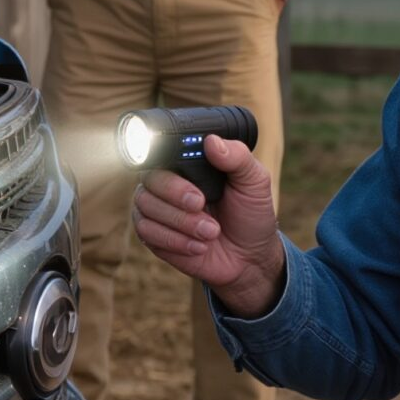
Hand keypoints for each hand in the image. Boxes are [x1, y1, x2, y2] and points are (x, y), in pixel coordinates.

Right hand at [130, 135, 284, 317]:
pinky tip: (199, 247)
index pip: (163, 153)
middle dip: (176, 195)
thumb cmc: (251, 215)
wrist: (249, 258)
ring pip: (145, 207)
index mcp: (189, 165)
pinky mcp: (154, 236)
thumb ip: (237, 157)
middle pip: (150, 180)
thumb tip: (212, 141)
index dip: (172, 166)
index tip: (195, 184)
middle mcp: (168, 184)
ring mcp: (158, 210)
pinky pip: (147, 233)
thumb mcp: (255, 182)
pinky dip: (175, 241)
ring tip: (210, 233)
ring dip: (180, 222)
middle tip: (201, 205)